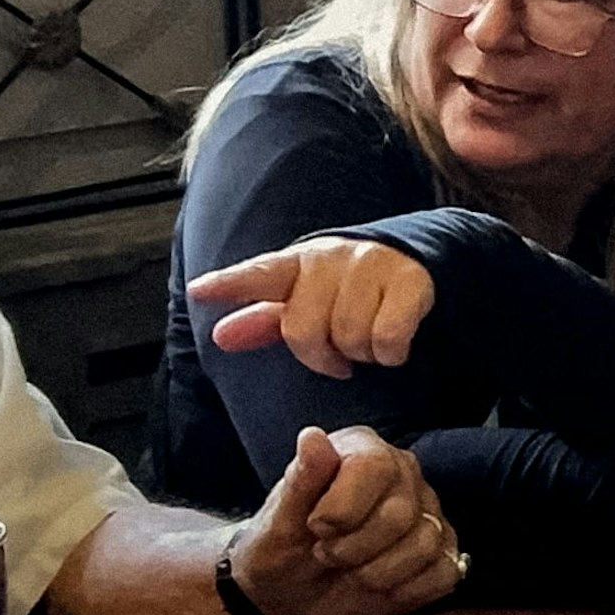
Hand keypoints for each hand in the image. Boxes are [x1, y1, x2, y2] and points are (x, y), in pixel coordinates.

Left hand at [188, 236, 435, 376]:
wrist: (415, 262)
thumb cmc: (347, 289)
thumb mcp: (305, 299)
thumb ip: (264, 321)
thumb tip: (220, 336)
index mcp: (298, 263)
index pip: (260, 273)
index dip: (229, 284)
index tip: (198, 291)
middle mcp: (331, 258)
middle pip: (304, 329)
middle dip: (320, 355)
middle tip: (337, 355)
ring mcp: (371, 265)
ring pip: (349, 337)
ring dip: (359, 354)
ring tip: (365, 343)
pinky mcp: (409, 280)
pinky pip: (387, 338)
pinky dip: (390, 354)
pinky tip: (391, 346)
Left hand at [225, 426, 463, 614]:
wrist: (288, 590)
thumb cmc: (282, 546)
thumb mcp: (279, 519)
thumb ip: (301, 478)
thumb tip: (312, 437)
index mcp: (365, 451)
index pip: (375, 467)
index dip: (343, 507)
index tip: (315, 527)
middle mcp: (405, 475)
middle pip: (400, 514)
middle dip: (354, 548)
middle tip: (326, 554)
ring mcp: (428, 515)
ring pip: (426, 544)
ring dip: (377, 573)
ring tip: (351, 572)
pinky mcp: (442, 554)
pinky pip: (445, 574)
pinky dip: (408, 590)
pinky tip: (380, 587)